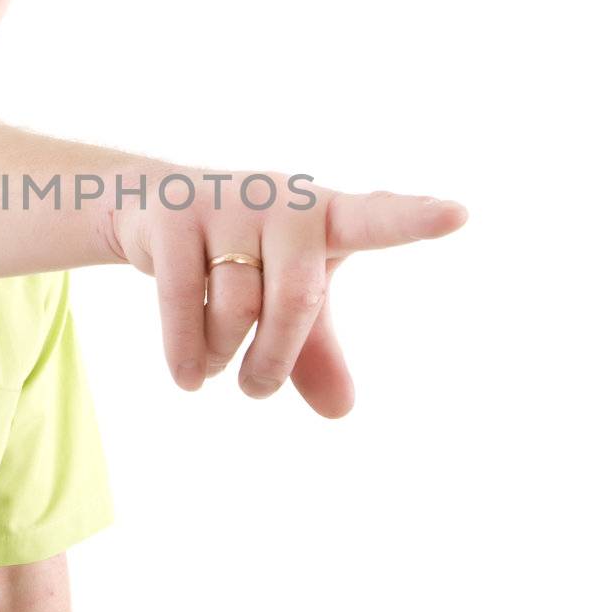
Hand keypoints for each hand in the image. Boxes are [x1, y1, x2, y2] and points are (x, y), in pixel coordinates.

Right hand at [106, 168, 467, 417]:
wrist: (152, 205)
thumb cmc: (242, 254)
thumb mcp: (284, 298)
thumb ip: (316, 351)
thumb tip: (341, 410)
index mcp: (326, 216)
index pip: (377, 218)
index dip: (415, 218)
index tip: (459, 214)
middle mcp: (283, 200)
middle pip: (297, 299)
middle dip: (276, 359)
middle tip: (257, 389)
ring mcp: (226, 203)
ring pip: (235, 308)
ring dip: (222, 356)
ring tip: (212, 365)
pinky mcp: (174, 216)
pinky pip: (182, 301)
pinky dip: (187, 352)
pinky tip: (189, 379)